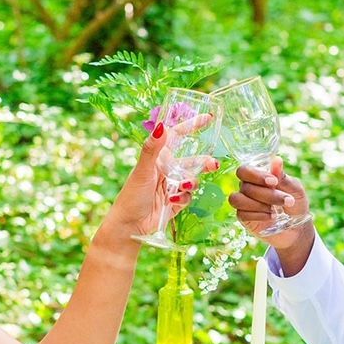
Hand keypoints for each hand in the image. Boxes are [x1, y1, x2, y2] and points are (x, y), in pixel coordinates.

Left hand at [106, 123, 218, 240]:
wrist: (129, 225)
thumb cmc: (131, 195)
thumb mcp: (143, 170)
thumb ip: (152, 149)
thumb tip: (161, 126)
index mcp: (158, 157)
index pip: (177, 137)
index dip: (192, 126)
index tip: (208, 118)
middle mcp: (166, 169)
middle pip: (192, 160)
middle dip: (204, 162)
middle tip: (213, 164)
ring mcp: (172, 185)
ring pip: (192, 179)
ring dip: (192, 182)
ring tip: (186, 186)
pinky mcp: (175, 201)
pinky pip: (187, 196)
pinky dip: (183, 197)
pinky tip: (172, 201)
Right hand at [228, 157, 314, 272]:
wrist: (297, 228)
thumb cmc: (295, 204)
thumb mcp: (295, 189)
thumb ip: (283, 177)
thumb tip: (277, 160)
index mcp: (258, 177)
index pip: (245, 170)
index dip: (256, 175)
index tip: (274, 182)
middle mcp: (248, 188)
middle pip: (244, 185)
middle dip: (265, 193)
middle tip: (283, 200)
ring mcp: (244, 203)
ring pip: (238, 199)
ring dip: (259, 204)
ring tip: (276, 210)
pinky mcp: (244, 218)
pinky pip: (242, 213)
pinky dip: (258, 215)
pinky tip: (271, 217)